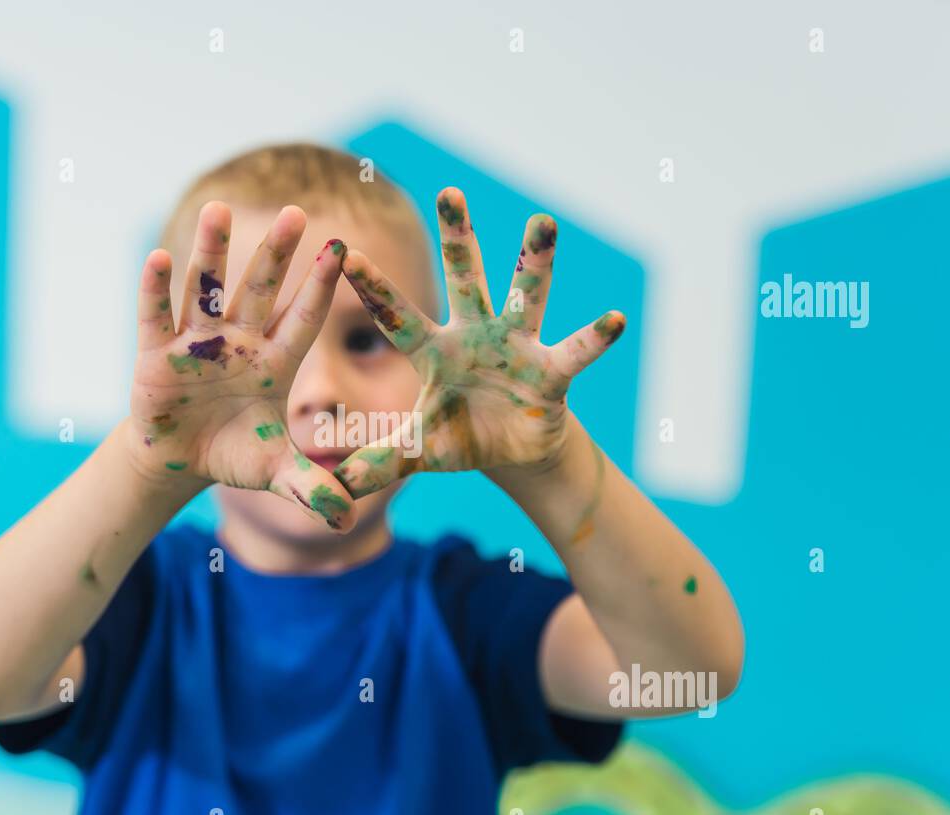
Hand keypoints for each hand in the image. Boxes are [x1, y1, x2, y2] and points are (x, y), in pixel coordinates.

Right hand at [126, 202, 356, 531]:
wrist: (181, 460)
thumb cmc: (235, 455)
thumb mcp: (275, 474)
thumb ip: (310, 489)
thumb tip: (348, 521)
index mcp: (275, 363)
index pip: (303, 319)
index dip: (320, 286)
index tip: (342, 248)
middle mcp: (239, 342)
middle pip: (261, 290)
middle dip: (276, 253)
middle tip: (295, 212)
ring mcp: (198, 343)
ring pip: (206, 289)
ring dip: (212, 252)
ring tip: (219, 209)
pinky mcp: (156, 354)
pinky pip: (157, 316)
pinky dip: (155, 289)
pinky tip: (158, 257)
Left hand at [334, 186, 624, 496]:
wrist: (512, 450)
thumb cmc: (461, 436)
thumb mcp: (418, 450)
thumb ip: (378, 462)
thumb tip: (334, 489)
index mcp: (435, 351)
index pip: (397, 316)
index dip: (374, 288)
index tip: (346, 253)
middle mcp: (475, 335)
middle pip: (465, 280)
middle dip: (459, 237)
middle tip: (450, 191)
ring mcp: (516, 346)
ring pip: (525, 295)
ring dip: (535, 262)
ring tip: (541, 221)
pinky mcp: (551, 370)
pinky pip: (574, 352)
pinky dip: (594, 338)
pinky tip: (615, 319)